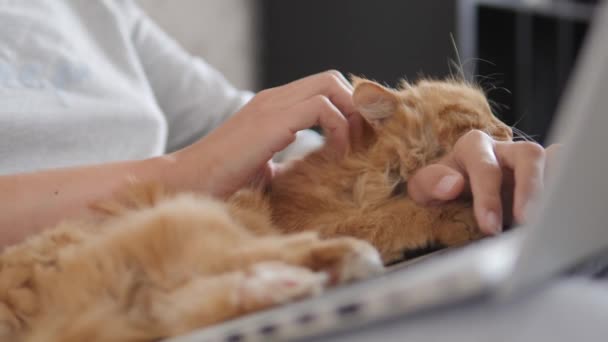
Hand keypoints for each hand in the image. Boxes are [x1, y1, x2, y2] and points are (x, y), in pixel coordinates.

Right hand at [170, 70, 361, 196]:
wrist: (187, 181)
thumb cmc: (223, 181)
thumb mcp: (265, 168)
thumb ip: (288, 163)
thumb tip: (314, 174)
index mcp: (273, 106)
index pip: (323, 88)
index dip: (347, 109)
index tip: (358, 139)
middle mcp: (274, 99)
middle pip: (333, 79)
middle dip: (355, 107)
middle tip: (361, 140)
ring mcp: (272, 106)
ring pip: (331, 85)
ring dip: (351, 116)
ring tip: (350, 148)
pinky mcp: (272, 121)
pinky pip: (322, 108)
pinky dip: (339, 129)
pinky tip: (335, 155)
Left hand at [406, 130, 560, 234]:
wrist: (454, 192)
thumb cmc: (441, 188)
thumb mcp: (423, 187)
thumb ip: (430, 183)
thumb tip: (452, 184)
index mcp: (473, 146)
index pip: (485, 168)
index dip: (488, 197)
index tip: (489, 226)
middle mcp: (505, 150)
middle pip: (528, 157)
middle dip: (529, 189)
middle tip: (527, 221)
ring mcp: (528, 163)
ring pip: (552, 163)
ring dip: (551, 191)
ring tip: (546, 220)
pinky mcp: (545, 175)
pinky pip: (564, 172)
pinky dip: (565, 186)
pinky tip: (559, 211)